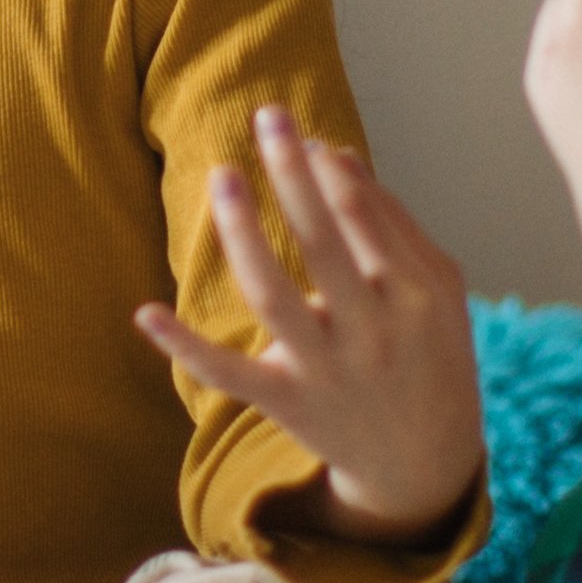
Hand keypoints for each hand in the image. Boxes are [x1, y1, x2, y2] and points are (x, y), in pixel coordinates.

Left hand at [136, 108, 483, 546]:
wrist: (424, 464)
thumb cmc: (428, 353)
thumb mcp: (436, 288)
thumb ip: (391, 220)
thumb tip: (333, 152)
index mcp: (415, 296)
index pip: (365, 215)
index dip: (329, 169)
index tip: (302, 137)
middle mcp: (370, 332)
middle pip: (322, 242)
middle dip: (293, 174)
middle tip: (266, 117)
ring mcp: (325, 371)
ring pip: (272, 298)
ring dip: (242, 234)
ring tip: (223, 175)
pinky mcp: (286, 404)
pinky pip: (228, 375)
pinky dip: (184, 348)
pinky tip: (145, 312)